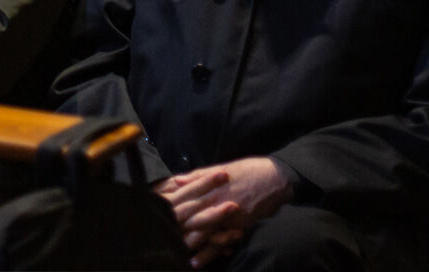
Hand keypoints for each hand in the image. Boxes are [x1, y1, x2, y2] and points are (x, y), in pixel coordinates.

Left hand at [160, 158, 291, 266]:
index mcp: (206, 187)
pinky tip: (198, 261)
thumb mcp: (221, 167)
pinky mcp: (237, 225)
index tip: (154, 217)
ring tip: (175, 253)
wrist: (274, 178)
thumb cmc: (247, 170)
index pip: (181, 201)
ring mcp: (225, 215)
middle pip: (188, 218)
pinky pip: (219, 241)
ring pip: (201, 231)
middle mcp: (213, 201)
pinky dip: (209, 252)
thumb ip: (197, 176)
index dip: (167, 210)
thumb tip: (176, 180)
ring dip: (188, 243)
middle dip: (174, 228)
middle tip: (159, 239)